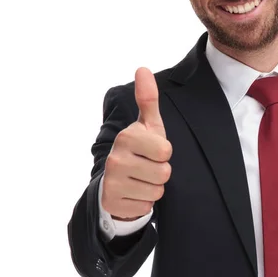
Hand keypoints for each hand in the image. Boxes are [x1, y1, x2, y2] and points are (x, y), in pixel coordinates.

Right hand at [102, 67, 172, 219]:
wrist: (117, 180)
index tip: (153, 150)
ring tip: (141, 180)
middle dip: (160, 173)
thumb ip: (148, 99)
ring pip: (156, 192)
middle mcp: (115, 158)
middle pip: (163, 173)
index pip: (166, 151)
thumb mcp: (147, 125)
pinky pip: (146, 207)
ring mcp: (112, 182)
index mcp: (127, 137)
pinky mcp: (112, 203)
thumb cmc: (140, 149)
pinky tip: (134, 193)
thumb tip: (142, 69)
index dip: (164, 153)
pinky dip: (143, 203)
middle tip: (147, 167)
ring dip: (153, 188)